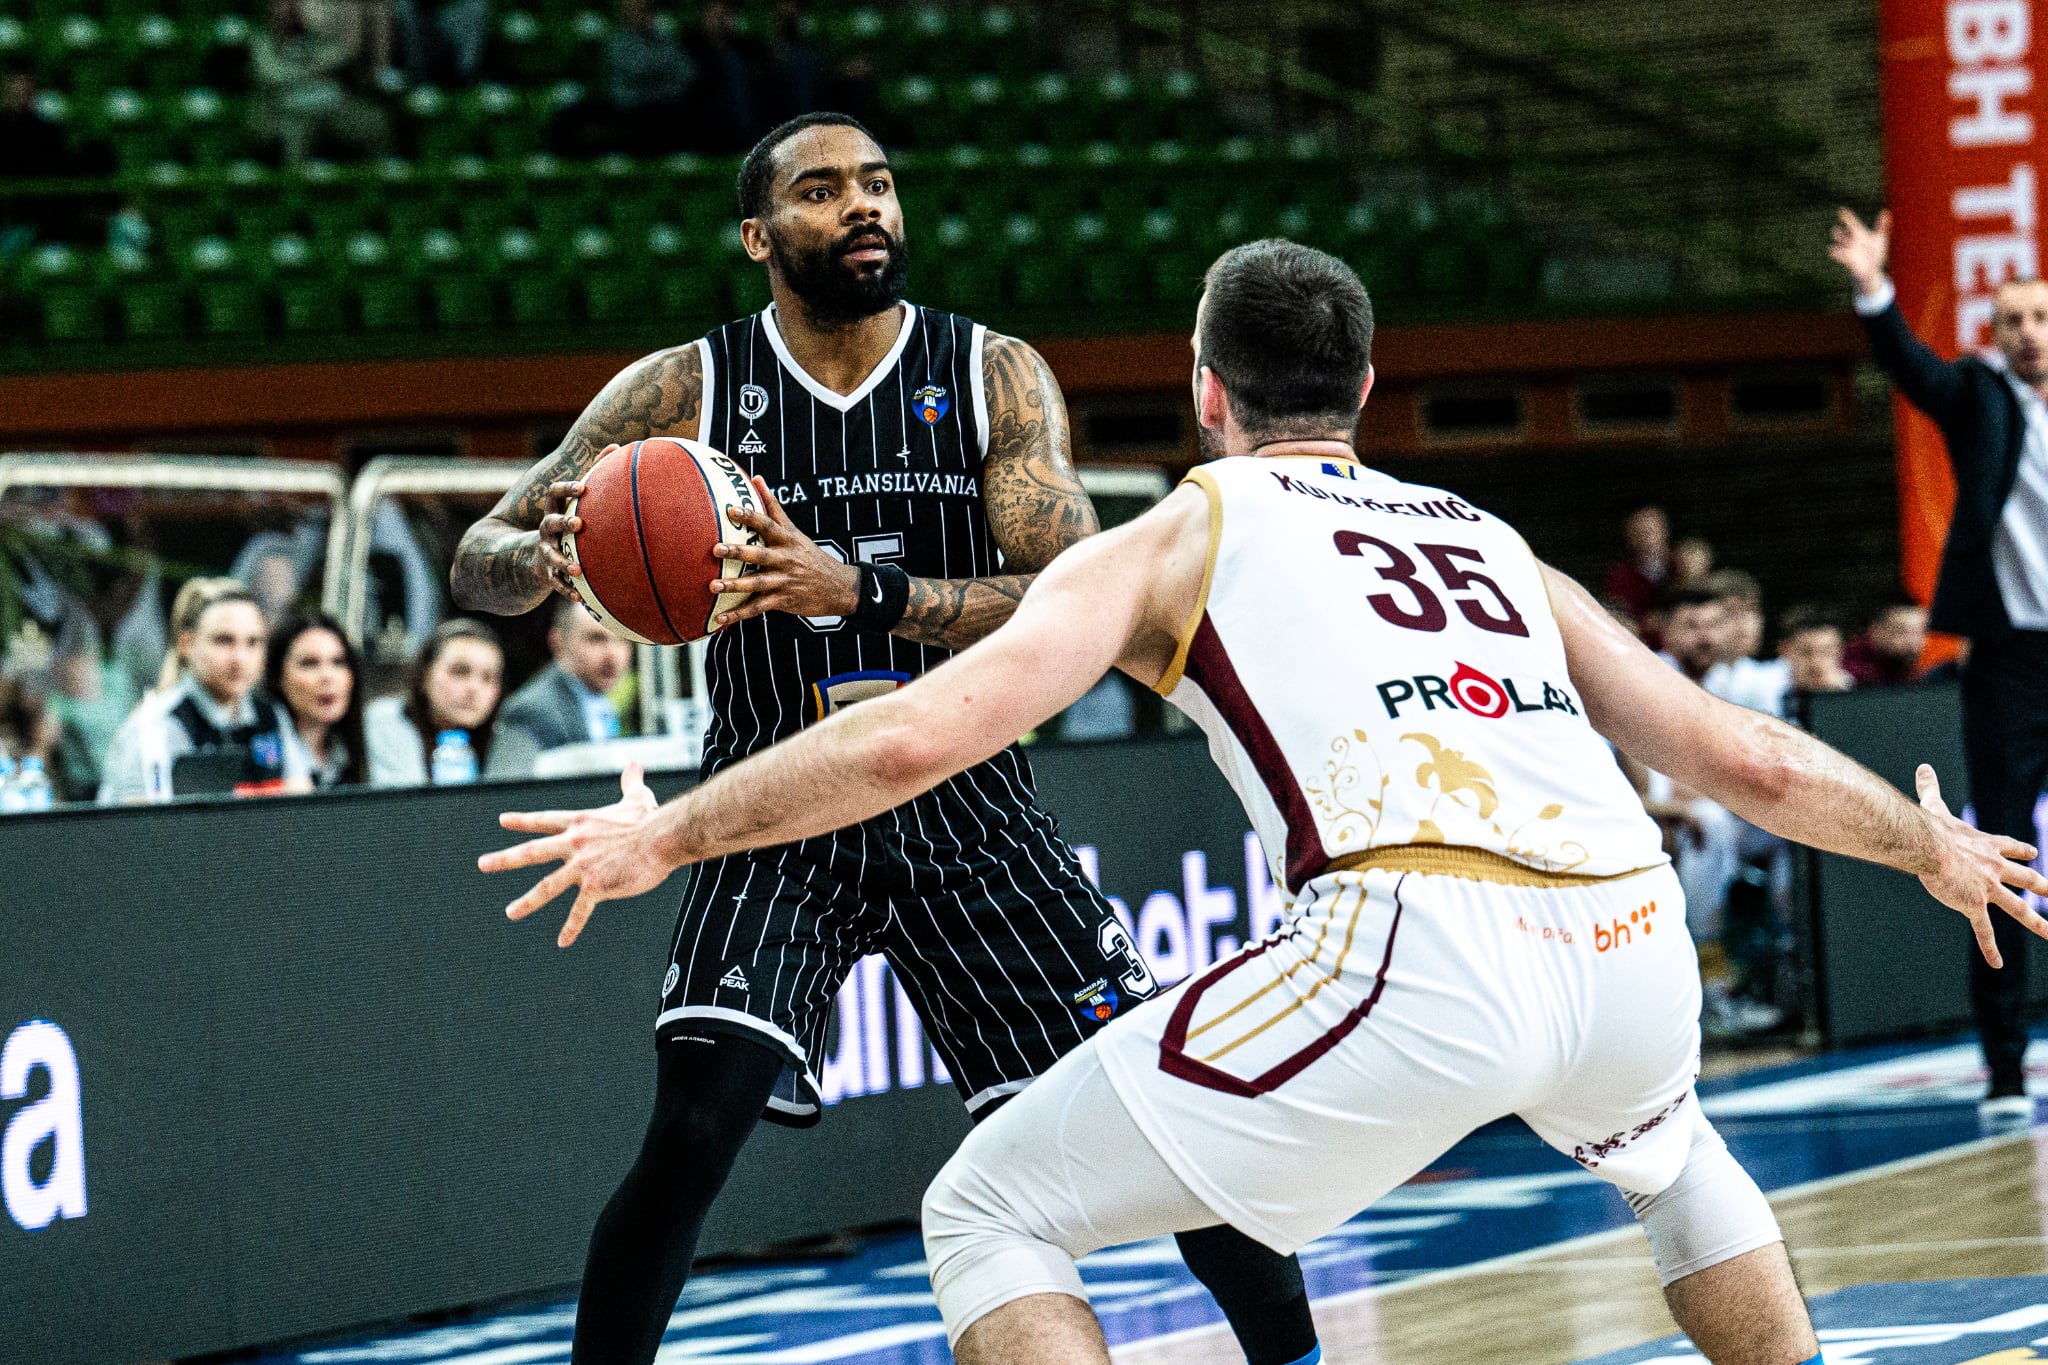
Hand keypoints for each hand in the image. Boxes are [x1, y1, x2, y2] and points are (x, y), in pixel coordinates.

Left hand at [480, 763, 668, 946]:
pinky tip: (562, 941)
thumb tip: (636, 764)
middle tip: (482, 864)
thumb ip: (630, 782)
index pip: (546, 821)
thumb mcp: (637, 797)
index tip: (503, 821)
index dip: (524, 821)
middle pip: (533, 851)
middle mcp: (575, 843)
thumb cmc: (651, 819)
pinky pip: (579, 910)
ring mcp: (583, 866)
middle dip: (505, 859)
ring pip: (547, 886)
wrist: (662, 838)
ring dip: (527, 901)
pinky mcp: (596, 886)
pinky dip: (571, 927)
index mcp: (582, 823)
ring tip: (511, 912)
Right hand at [534, 468, 596, 602]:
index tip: (583, 487)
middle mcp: (546, 529)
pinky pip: (555, 584)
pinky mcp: (546, 573)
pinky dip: (567, 591)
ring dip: (563, 563)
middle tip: (579, 524)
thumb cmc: (566, 521)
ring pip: (551, 556)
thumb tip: (619, 446)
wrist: (530, 556)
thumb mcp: (575, 500)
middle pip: (550, 522)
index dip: (567, 489)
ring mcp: (545, 551)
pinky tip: (580, 600)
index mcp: (554, 508)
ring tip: (577, 570)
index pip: (555, 493)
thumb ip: (595, 472)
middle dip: (563, 523)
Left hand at [708, 476, 861, 626]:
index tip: (731, 510)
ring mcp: (785, 581)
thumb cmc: (810, 556)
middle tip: (716, 549)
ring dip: (735, 585)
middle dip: (738, 552)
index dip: (751, 516)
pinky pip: (758, 608)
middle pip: (760, 554)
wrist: (840, 588)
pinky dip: (739, 614)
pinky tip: (721, 618)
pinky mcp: (784, 600)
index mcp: (788, 540)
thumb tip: (757, 478)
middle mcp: (786, 559)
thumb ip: (773, 507)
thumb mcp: (795, 531)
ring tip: (713, 585)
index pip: (768, 524)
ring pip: (757, 583)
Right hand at [1829, 208, 1891, 296]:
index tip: (1841, 210)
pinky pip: (1842, 257)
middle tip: (1835, 231)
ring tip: (1831, 249)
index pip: (1852, 223)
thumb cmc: (1875, 253)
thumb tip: (1886, 211)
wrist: (1873, 269)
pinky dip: (1837, 255)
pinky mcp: (1850, 261)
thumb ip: (1882, 226)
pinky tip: (1832, 252)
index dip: (1847, 217)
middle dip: (1839, 234)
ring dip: (1836, 248)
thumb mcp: (1880, 238)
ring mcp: (1850, 251)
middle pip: (1843, 236)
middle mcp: (1852, 242)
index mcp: (1859, 234)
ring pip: (1840, 247)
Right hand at [1914, 764, 2047, 967]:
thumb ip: (1931, 788)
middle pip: (2027, 879)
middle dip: (2044, 887)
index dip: (2022, 852)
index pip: (2012, 848)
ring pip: (2018, 908)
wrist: (1929, 845)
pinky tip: (1998, 964)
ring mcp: (1988, 888)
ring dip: (2037, 922)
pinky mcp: (1974, 905)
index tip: (2032, 854)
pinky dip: (1991, 948)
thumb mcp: (1934, 806)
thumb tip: (1923, 768)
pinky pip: (1984, 930)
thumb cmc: (1930, 826)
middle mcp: (1994, 868)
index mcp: (1987, 846)